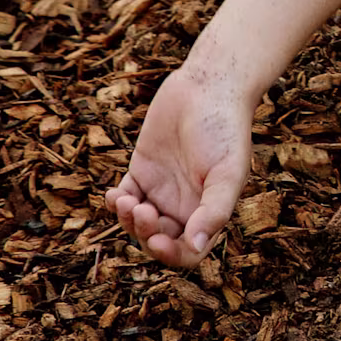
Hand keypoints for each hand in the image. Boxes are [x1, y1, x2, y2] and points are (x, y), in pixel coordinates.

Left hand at [107, 64, 253, 265]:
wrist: (208, 86)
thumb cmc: (225, 128)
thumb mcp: (227, 172)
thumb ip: (214, 211)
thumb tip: (195, 246)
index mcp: (208, 211)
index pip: (189, 251)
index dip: (171, 254)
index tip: (156, 240)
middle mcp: (184, 205)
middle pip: (158, 239)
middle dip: (145, 232)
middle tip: (141, 209)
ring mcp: (161, 189)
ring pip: (137, 223)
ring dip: (127, 220)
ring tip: (125, 200)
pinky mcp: (142, 171)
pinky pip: (124, 199)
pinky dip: (116, 203)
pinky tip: (114, 195)